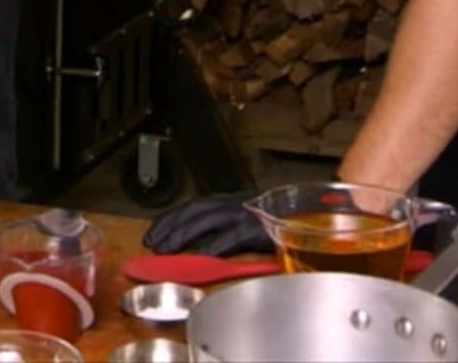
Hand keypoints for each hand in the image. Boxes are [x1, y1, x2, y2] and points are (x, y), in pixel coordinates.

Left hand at [141, 191, 271, 255]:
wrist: (307, 214)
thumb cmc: (275, 220)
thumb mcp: (243, 221)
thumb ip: (221, 230)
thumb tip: (195, 246)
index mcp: (227, 201)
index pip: (191, 206)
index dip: (169, 219)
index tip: (152, 232)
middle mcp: (232, 203)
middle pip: (193, 210)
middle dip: (169, 225)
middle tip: (151, 242)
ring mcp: (244, 213)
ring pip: (206, 220)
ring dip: (183, 234)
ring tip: (167, 249)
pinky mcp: (256, 228)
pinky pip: (230, 237)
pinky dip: (213, 245)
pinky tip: (200, 255)